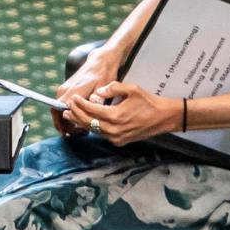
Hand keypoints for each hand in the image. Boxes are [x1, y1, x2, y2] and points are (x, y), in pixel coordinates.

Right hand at [53, 48, 121, 135]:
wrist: (101, 61)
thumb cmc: (104, 73)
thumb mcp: (104, 86)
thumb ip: (98, 98)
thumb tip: (93, 105)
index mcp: (73, 90)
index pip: (59, 110)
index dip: (62, 123)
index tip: (70, 133)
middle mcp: (65, 89)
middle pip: (57, 112)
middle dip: (64, 125)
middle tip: (75, 134)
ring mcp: (64, 88)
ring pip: (59, 109)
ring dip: (66, 120)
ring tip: (78, 130)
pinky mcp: (66, 89)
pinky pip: (62, 104)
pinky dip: (68, 114)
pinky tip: (78, 120)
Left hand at [62, 82, 181, 145]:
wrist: (164, 118)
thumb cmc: (149, 102)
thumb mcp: (131, 89)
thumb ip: (112, 88)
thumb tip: (98, 92)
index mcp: (115, 116)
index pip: (91, 110)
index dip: (79, 104)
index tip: (72, 99)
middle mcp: (114, 130)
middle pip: (88, 123)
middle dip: (76, 115)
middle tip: (66, 109)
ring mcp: (116, 138)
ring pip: (93, 130)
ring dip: (82, 122)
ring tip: (72, 116)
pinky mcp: (120, 141)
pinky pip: (102, 134)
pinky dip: (93, 127)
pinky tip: (87, 122)